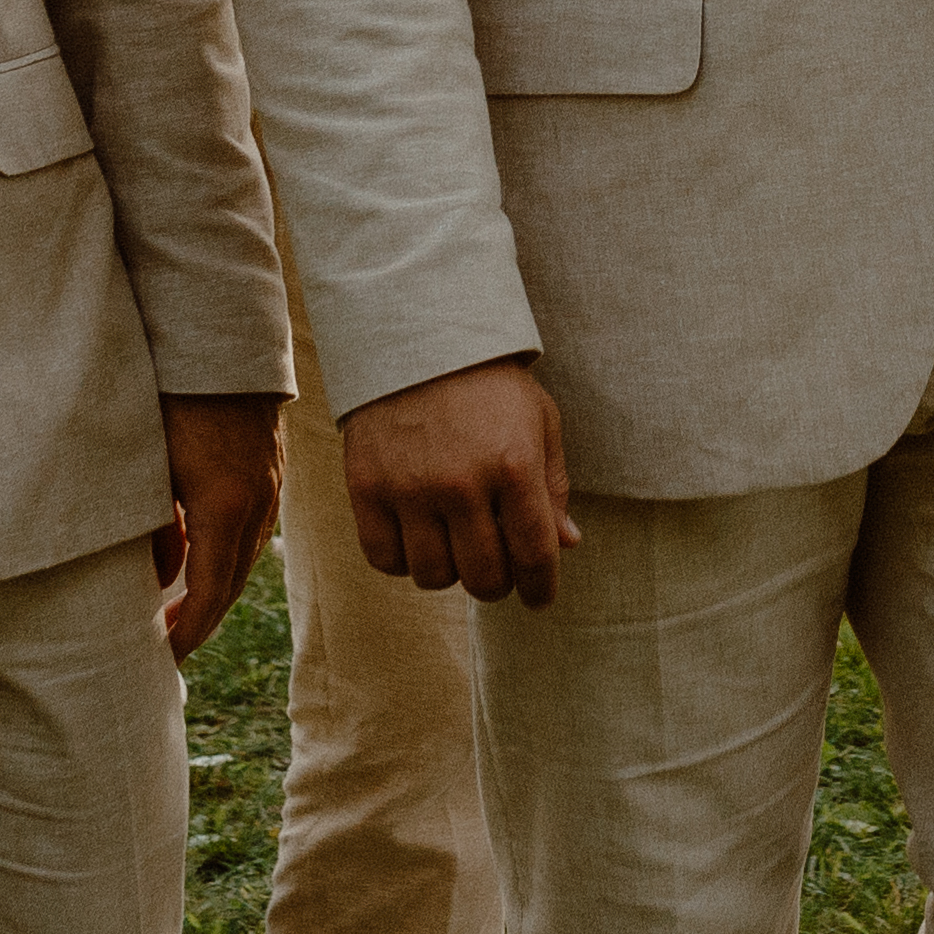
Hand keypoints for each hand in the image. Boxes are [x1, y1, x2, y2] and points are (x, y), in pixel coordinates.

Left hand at [152, 393, 283, 660]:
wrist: (219, 332)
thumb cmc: (171, 393)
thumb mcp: (147, 463)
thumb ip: (154, 527)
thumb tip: (161, 578)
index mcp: (223, 507)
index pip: (209, 592)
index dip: (188, 632)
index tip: (165, 658)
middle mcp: (256, 502)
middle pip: (232, 581)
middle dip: (202, 620)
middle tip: (170, 647)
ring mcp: (270, 483)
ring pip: (245, 555)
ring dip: (216, 587)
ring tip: (182, 610)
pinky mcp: (271, 466)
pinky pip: (252, 527)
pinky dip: (227, 554)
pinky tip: (202, 555)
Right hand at [336, 357, 582, 608]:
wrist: (415, 335)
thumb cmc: (489, 382)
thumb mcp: (538, 421)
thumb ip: (552, 486)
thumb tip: (567, 545)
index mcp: (515, 465)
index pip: (535, 556)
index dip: (541, 589)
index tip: (538, 597)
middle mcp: (462, 483)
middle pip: (483, 578)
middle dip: (497, 582)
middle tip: (496, 564)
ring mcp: (409, 488)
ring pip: (433, 577)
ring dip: (449, 570)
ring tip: (454, 541)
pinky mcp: (366, 488)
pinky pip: (385, 560)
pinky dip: (403, 560)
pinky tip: (417, 535)